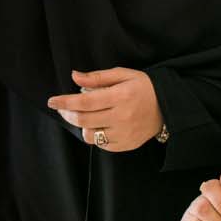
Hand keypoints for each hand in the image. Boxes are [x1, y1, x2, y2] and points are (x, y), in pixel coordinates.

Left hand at [47, 68, 161, 151]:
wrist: (168, 107)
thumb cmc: (143, 87)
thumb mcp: (123, 75)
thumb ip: (97, 77)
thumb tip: (75, 76)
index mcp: (120, 96)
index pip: (84, 102)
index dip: (65, 102)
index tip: (51, 101)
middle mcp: (122, 117)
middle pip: (83, 119)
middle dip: (67, 114)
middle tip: (62, 108)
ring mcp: (124, 134)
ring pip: (90, 135)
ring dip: (81, 125)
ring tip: (83, 115)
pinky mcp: (126, 145)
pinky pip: (102, 144)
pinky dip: (94, 135)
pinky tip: (98, 124)